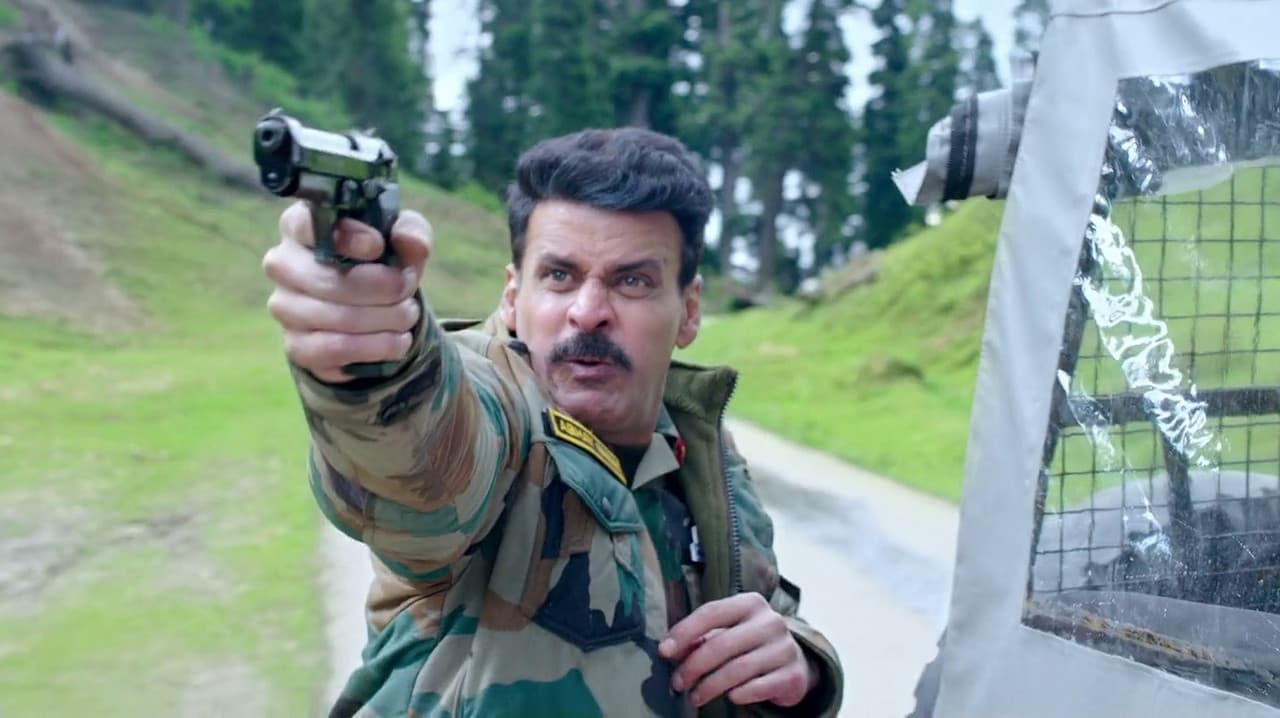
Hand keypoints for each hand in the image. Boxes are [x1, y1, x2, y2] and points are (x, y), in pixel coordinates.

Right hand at [262, 201, 432, 382]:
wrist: (373, 309)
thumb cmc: (380, 262)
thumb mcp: (402, 240)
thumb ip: (410, 231)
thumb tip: (408, 241)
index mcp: (299, 227)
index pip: (306, 226)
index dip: (346, 237)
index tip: (378, 247)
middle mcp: (282, 265)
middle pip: (327, 280)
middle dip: (382, 288)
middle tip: (407, 290)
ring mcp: (285, 307)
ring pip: (337, 317)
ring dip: (386, 319)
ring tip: (408, 315)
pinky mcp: (296, 346)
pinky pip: (336, 349)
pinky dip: (376, 347)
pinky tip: (398, 340)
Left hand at [660, 593, 815, 708]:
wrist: (793, 663)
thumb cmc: (750, 644)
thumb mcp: (727, 632)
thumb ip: (700, 637)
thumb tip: (669, 649)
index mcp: (750, 603)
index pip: (712, 612)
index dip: (684, 632)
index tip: (664, 651)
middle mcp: (770, 622)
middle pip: (721, 644)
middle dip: (693, 666)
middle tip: (678, 683)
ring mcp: (785, 648)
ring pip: (737, 669)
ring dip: (710, 686)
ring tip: (694, 696)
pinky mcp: (793, 675)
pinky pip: (758, 687)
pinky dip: (738, 694)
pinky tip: (729, 697)